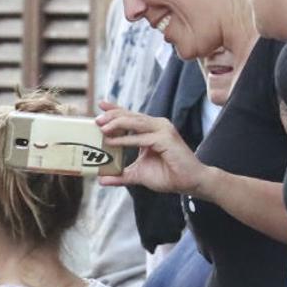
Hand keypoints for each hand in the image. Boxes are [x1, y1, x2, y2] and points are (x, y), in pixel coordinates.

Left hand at [95, 102, 212, 195]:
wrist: (190, 182)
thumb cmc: (168, 175)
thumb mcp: (138, 174)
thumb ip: (121, 175)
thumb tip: (102, 179)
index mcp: (152, 129)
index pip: (131, 116)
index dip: (116, 109)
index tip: (101, 104)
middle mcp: (157, 126)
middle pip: (131, 116)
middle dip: (112, 116)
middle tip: (96, 120)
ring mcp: (163, 130)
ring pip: (135, 122)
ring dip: (117, 124)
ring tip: (101, 128)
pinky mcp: (166, 139)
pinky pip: (141, 138)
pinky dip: (125, 139)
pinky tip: (112, 142)